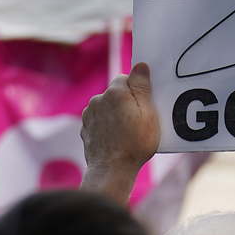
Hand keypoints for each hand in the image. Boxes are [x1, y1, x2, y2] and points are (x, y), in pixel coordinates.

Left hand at [82, 62, 159, 196]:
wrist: (112, 170)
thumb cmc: (135, 143)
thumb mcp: (148, 113)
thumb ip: (142, 87)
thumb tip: (140, 65)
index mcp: (115, 92)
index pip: (126, 78)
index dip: (137, 90)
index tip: (145, 105)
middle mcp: (98, 99)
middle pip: (116, 93)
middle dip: (126, 102)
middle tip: (139, 120)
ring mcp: (89, 114)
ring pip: (107, 107)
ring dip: (115, 114)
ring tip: (127, 133)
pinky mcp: (86, 128)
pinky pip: (99, 120)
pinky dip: (107, 126)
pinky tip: (116, 139)